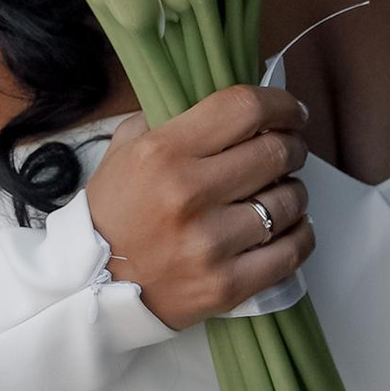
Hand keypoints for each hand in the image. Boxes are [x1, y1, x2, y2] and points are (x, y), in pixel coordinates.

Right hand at [88, 88, 311, 329]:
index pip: (245, 109)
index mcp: (164, 153)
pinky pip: (291, 251)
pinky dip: (300, 233)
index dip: (281, 104)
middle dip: (293, 147)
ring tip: (282, 192)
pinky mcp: (226, 286)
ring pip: (289, 201)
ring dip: (294, 191)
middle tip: (290, 151)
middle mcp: (190, 194)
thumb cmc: (112, 213)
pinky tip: (290, 227)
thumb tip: (226, 105)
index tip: (291, 112)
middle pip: (276, 153)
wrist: (89, 286)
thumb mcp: (124, 150)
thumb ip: (169, 118)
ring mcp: (210, 244)